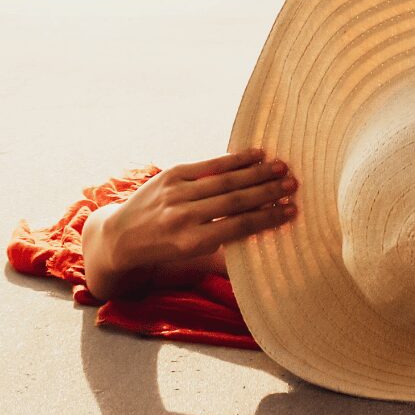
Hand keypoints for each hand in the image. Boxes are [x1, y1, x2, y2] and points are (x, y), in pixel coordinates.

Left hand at [84, 148, 297, 298]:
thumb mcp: (190, 258)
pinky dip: (234, 160)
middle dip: (268, 192)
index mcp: (192, 242)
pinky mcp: (171, 175)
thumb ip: (222, 247)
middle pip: (236, 201)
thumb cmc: (162, 252)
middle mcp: (184, 217)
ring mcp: (176, 193)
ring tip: (282, 169)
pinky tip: (256, 155)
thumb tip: (260, 234)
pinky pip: (209, 165)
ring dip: (258, 174)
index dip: (267, 218)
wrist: (120, 237)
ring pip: (226, 181)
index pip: (239, 227)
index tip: (291, 211)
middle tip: (293, 185)